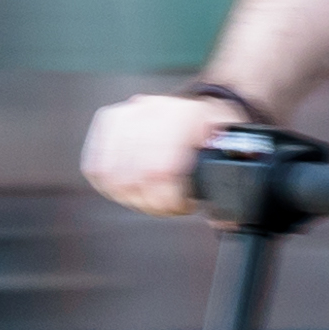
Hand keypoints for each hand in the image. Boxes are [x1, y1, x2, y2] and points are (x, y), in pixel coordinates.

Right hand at [83, 88, 240, 218]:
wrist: (201, 109)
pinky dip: (107, 185)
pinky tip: (126, 189)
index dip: (167, 200)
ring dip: (128, 196)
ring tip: (150, 195)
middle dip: (150, 202)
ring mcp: (129, 112)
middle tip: (169, 204)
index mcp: (187, 116)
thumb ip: (231, 188)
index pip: (159, 169)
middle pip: (132, 177)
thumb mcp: (234, 155)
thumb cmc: (217, 137)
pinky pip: (95, 164)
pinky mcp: (109, 120)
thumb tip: (226, 221)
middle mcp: (154, 109)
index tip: (184, 205)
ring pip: (110, 173)